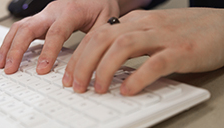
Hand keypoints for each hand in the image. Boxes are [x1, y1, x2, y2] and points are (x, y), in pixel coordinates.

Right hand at [0, 0, 119, 73]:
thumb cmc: (100, 6)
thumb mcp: (105, 22)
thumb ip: (94, 41)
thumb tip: (85, 64)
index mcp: (71, 11)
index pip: (55, 32)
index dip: (48, 52)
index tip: (41, 70)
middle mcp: (53, 11)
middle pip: (28, 27)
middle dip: (16, 49)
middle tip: (10, 68)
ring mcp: (44, 14)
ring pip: (20, 26)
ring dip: (8, 45)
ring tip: (1, 63)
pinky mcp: (40, 19)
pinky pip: (21, 28)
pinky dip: (11, 41)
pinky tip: (6, 53)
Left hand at [62, 8, 223, 94]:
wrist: (223, 25)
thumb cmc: (186, 31)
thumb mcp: (151, 31)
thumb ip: (130, 41)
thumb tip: (106, 61)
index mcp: (135, 21)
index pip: (97, 34)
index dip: (79, 55)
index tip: (69, 75)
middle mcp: (145, 25)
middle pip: (103, 38)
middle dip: (84, 63)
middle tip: (76, 85)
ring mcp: (163, 37)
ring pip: (123, 46)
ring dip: (105, 69)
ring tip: (98, 89)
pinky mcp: (182, 51)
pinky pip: (155, 63)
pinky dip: (138, 77)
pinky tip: (127, 89)